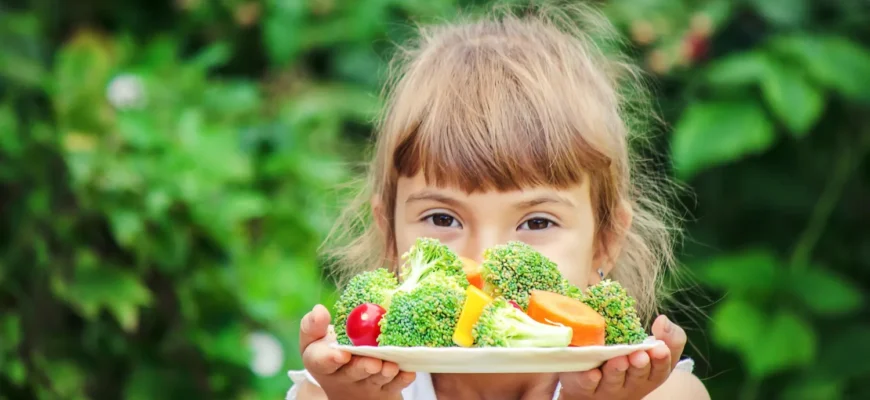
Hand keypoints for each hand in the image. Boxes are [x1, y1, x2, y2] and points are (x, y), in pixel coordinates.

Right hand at [299, 304, 415, 399]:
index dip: (331, 358)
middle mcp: (343, 377)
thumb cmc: (331, 350)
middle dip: (363, 367)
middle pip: (353, 373)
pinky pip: (395, 386)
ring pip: (376, 380)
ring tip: (391, 366)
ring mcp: (365, 386)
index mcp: (322, 363)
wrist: (347, 381)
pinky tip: (408, 372)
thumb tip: (318, 310)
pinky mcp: (385, 390)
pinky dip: (402, 379)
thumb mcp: (316, 339)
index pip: (322, 362)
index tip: (342, 353)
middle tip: (373, 362)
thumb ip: (313, 325)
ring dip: (384, 373)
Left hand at [557, 315, 686, 399]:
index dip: (661, 360)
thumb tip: (663, 320)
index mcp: (649, 374)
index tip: (660, 348)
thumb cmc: (628, 357)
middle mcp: (631, 384)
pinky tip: (592, 372)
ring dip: (616, 370)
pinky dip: (590, 379)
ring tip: (619, 359)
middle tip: (639, 355)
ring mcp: (608, 388)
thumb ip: (667, 336)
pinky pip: (588, 385)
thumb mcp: (651, 348)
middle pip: (637, 377)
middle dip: (639, 365)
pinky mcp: (585, 388)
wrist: (594, 377)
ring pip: (613, 381)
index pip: (660, 370)